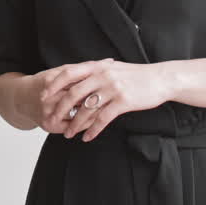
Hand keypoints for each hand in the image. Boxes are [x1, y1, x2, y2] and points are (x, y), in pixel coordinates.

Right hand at [10, 61, 109, 134]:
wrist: (22, 98)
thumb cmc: (44, 82)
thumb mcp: (60, 71)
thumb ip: (83, 68)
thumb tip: (108, 62)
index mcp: (51, 82)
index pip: (79, 83)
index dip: (98, 82)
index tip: (115, 81)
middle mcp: (48, 100)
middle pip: (79, 101)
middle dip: (99, 99)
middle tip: (117, 96)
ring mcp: (48, 114)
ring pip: (78, 116)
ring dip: (95, 113)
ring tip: (110, 109)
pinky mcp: (49, 126)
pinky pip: (73, 127)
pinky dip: (86, 124)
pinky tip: (97, 121)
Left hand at [40, 59, 172, 141]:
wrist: (161, 79)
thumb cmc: (136, 75)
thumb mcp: (113, 68)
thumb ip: (96, 72)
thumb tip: (78, 79)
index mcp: (97, 66)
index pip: (68, 73)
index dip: (54, 84)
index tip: (44, 95)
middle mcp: (102, 75)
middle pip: (73, 93)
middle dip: (60, 108)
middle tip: (51, 120)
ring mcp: (112, 88)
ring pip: (86, 108)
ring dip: (75, 123)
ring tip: (69, 134)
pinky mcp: (122, 101)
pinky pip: (102, 118)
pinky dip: (93, 130)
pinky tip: (87, 137)